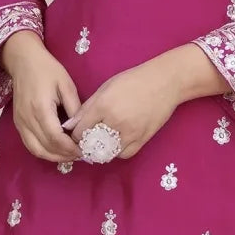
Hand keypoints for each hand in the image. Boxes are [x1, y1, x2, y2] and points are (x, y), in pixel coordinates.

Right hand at [2, 31, 80, 162]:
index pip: (56, 138)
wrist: (23, 61)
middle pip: (46, 148)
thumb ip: (75, 108)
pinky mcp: (18, 123)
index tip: (83, 149)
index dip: (70, 148)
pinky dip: (43, 151)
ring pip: (36, 150)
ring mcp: (20, 123)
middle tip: (80, 155)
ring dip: (53, 157)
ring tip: (69, 156)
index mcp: (41, 109)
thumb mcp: (66, 85)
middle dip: (64, 155)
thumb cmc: (47, 69)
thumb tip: (82, 129)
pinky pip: (30, 145)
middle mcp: (27, 119)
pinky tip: (56, 150)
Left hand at [63, 45, 225, 159]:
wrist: (165, 82)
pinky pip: (124, 154)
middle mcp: (115, 121)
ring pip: (107, 152)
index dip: (74, 135)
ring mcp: (130, 132)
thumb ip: (87, 108)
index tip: (76, 134)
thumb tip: (69, 125)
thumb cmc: (133, 80)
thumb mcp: (106, 88)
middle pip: (91, 144)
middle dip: (86, 144)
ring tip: (101, 143)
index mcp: (103, 106)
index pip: (80, 130)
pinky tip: (116, 143)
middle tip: (86, 141)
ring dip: (101, 150)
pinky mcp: (142, 139)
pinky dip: (117, 152)